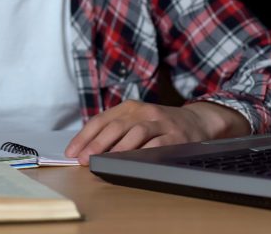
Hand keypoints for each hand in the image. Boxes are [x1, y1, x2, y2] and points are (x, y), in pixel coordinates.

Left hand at [65, 100, 249, 164]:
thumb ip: (114, 130)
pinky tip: (131, 162)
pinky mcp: (176, 136)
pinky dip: (142, 153)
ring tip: (103, 160)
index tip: (72, 152)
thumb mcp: (136, 120)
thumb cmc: (159, 125)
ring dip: (117, 149)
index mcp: (129, 107)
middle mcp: (143, 111)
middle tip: (84, 159)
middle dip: (96, 144)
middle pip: (115, 127)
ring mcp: (160, 123)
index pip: (100, 120)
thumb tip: (86, 150)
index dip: (84, 136)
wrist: (197, 121)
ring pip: (135, 133)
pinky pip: (156, 145)